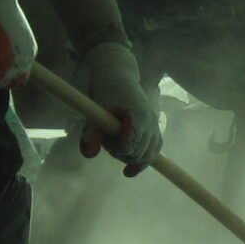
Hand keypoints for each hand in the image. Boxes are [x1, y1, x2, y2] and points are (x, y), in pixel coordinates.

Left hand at [78, 41, 160, 173]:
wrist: (119, 76)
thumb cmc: (107, 92)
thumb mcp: (96, 112)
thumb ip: (91, 134)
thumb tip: (89, 155)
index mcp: (139, 118)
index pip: (132, 148)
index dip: (118, 151)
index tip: (107, 143)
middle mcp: (151, 123)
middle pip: (141, 153)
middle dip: (124, 155)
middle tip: (108, 143)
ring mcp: (155, 125)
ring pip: (150, 154)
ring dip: (134, 158)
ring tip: (117, 151)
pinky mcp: (154, 127)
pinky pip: (154, 148)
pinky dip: (144, 158)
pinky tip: (131, 166)